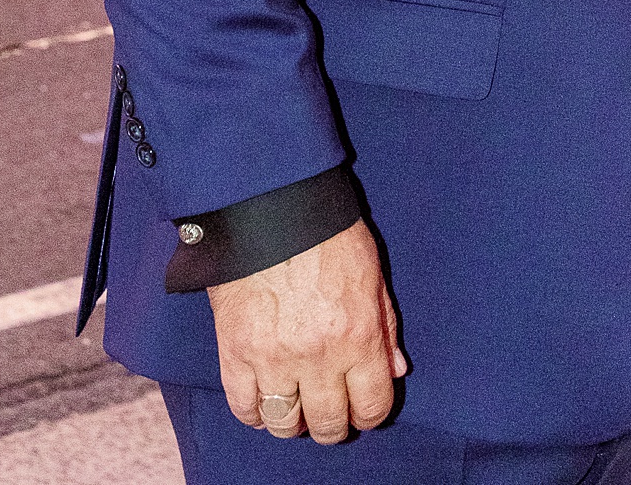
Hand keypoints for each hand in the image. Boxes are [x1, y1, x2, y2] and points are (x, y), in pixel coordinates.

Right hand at [210, 221, 406, 443]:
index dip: (370, 414)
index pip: (371, 406)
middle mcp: (318, 355)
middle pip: (327, 424)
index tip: (362, 408)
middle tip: (329, 411)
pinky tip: (263, 401)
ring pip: (284, 424)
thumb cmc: (327, 233)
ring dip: (293, 422)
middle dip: (332, 424)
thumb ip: (385, 325)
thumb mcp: (371, 272)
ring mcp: (273, 358)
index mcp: (358, 334)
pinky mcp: (235, 352)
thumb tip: (395, 370)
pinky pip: (244, 407)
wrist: (270, 206)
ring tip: (296, 405)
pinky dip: (254, 413)